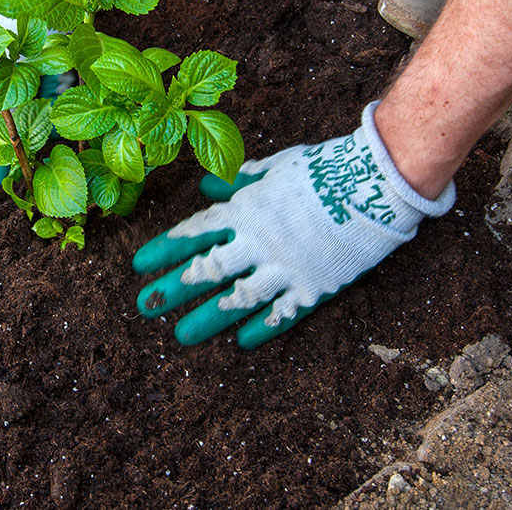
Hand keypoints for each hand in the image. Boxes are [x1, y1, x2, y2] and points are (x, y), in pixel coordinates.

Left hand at [132, 102, 455, 348]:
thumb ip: (240, 183)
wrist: (372, 185)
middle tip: (145, 306)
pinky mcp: (313, 286)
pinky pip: (283, 312)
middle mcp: (258, 243)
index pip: (194, 234)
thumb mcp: (274, 169)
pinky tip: (242, 342)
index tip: (139, 266)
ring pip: (237, 299)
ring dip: (207, 318)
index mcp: (245, 211)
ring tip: (181, 335)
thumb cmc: (321, 170)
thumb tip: (207, 190)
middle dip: (173, 289)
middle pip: (207, 270)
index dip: (165, 250)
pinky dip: (262, 327)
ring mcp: (284, 268)